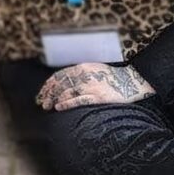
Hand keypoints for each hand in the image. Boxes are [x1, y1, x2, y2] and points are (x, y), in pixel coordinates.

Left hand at [35, 63, 155, 110]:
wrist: (132, 82)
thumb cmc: (111, 78)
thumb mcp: (93, 70)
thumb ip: (78, 73)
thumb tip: (61, 82)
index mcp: (82, 67)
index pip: (60, 75)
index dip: (49, 84)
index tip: (42, 92)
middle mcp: (85, 75)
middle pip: (61, 84)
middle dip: (48, 93)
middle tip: (41, 102)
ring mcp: (91, 86)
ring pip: (67, 92)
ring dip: (54, 99)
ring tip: (47, 106)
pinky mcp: (98, 97)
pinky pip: (79, 100)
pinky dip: (67, 103)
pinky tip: (59, 107)